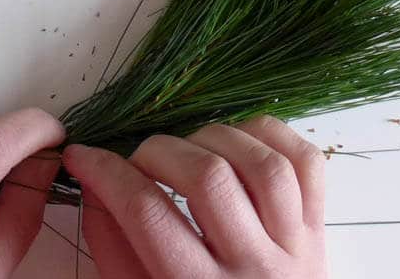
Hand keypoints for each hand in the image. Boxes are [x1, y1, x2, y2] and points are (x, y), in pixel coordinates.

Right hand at [64, 117, 326, 278]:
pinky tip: (237, 139)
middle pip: (209, 180)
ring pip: (262, 165)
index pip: (147, 214)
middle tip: (137, 160)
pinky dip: (270, 135)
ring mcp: (294, 245)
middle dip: (157, 151)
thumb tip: (93, 184)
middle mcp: (254, 268)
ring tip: (188, 149)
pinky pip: (305, 162)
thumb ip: (113, 250)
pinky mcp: (318, 227)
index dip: (106, 173)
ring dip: (215, 139)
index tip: (81, 155)